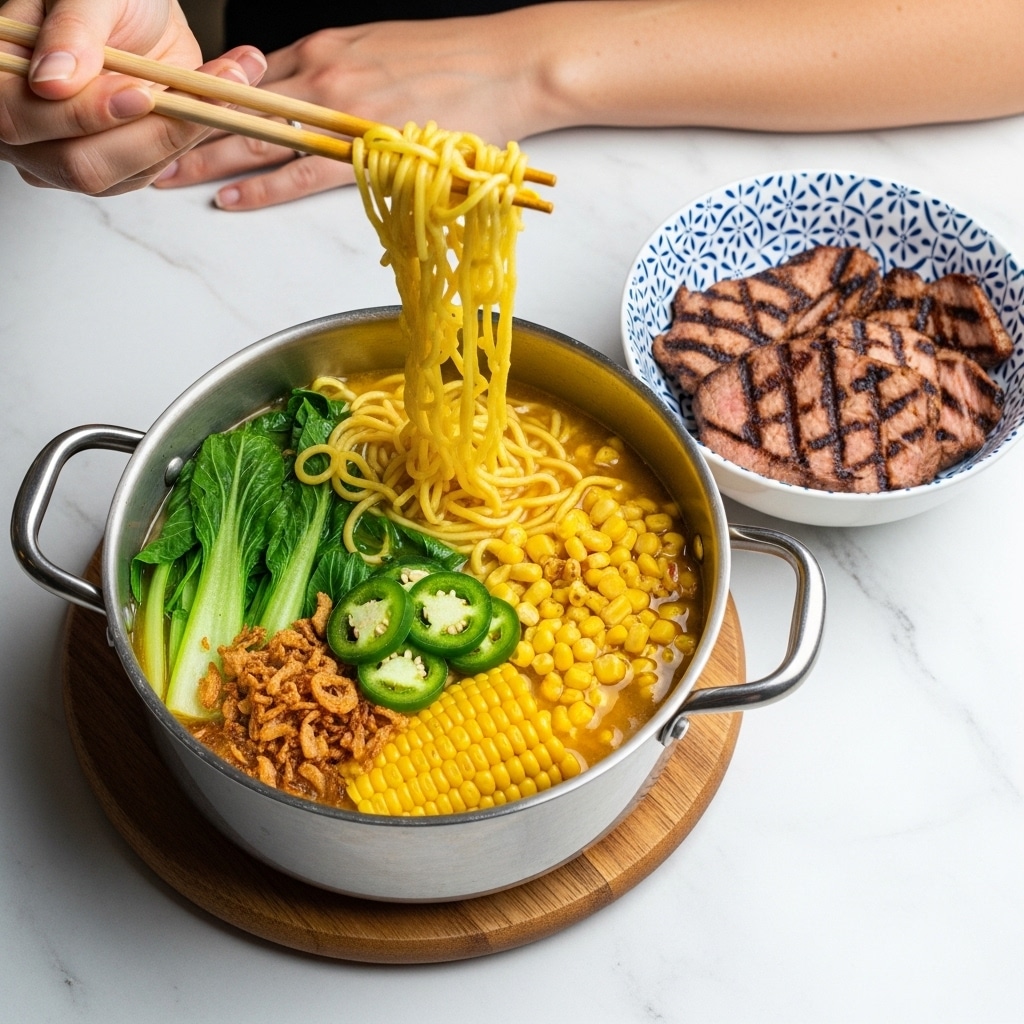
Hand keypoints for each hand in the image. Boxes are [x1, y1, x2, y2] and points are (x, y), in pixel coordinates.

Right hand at [0, 0, 267, 195]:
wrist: (134, 7)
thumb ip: (70, 33)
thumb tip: (53, 82)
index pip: (23, 120)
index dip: (83, 114)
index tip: (141, 93)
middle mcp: (29, 134)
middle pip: (81, 165)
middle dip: (148, 133)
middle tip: (201, 93)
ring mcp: (73, 159)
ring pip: (129, 174)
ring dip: (186, 131)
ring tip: (231, 81)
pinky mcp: (121, 168)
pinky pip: (160, 166)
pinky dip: (199, 131)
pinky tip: (227, 96)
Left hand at [154, 13, 555, 209]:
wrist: (511, 65)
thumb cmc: (456, 63)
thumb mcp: (384, 53)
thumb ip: (341, 75)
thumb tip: (312, 103)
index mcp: (325, 49)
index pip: (250, 77)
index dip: (204, 96)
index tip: (168, 110)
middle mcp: (324, 73)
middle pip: (237, 101)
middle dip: (184, 125)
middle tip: (142, 143)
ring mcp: (344, 108)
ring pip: (258, 134)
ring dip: (206, 157)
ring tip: (165, 175)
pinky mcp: (370, 146)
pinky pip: (302, 170)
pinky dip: (261, 186)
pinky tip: (230, 199)